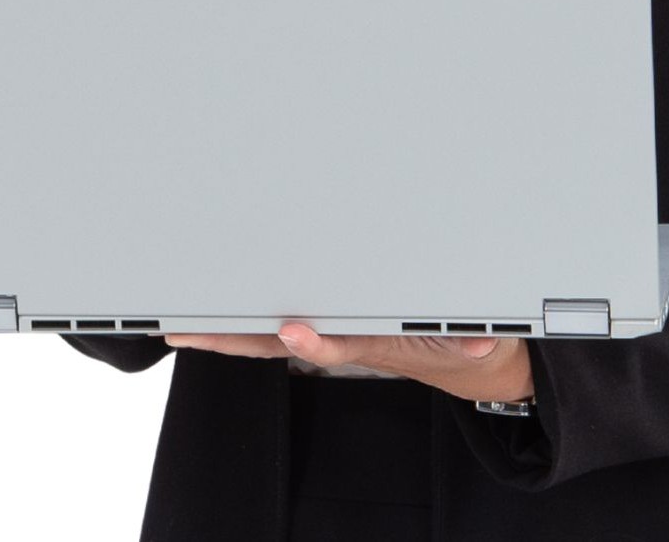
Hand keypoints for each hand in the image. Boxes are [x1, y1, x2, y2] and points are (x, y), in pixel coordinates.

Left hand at [164, 323, 535, 405]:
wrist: (472, 358)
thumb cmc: (467, 342)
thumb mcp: (480, 341)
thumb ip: (476, 342)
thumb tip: (484, 344)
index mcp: (382, 342)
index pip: (342, 344)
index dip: (313, 342)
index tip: (290, 331)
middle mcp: (349, 340)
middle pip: (284, 343)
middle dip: (235, 339)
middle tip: (187, 330)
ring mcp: (339, 331)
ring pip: (275, 334)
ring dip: (230, 330)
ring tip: (184, 322)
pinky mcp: (338, 319)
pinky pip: (287, 319)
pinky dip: (253, 317)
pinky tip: (226, 310)